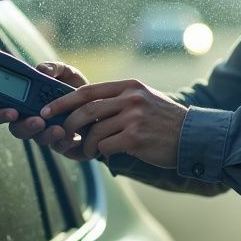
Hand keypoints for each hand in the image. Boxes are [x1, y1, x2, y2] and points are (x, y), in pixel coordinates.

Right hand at [0, 61, 87, 141]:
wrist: (99, 106)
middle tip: (37, 121)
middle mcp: (28, 118)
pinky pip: (58, 147)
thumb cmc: (76, 88)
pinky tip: (73, 136)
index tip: (11, 111)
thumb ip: (54, 68)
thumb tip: (42, 69)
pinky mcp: (60, 144)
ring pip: (36, 140)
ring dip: (45, 135)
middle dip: (23, 126)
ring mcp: (43, 133)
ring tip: (59, 129)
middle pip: (14, 128)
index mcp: (21, 100)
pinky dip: (64, 142)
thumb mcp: (67, 73)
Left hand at [39, 79, 187, 166]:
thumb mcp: (144, 99)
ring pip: (94, 131)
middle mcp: (130, 98)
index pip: (87, 91)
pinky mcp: (136, 138)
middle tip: (60, 135)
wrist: (193, 137)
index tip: (47, 110)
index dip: (63, 101)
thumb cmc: (165, 122)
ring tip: (87, 151)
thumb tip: (86, 108)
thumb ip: (119, 100)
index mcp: (129, 86)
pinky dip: (101, 152)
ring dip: (85, 145)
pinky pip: (106, 146)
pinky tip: (106, 154)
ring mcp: (134, 118)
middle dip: (67, 124)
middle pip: (86, 110)